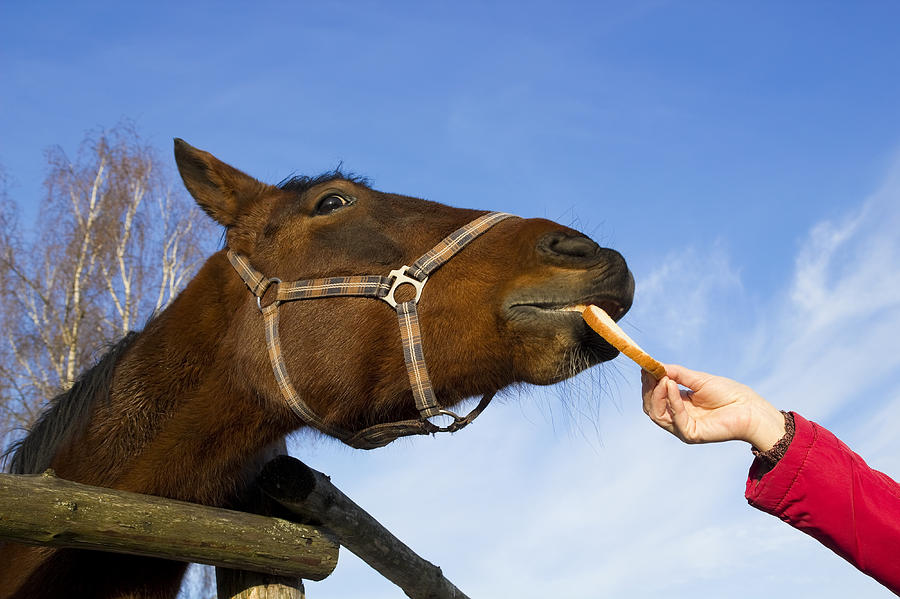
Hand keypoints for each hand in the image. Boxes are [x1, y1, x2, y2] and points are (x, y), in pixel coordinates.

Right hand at [641, 364, 785, 450]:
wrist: (751, 409)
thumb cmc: (729, 394)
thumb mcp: (698, 379)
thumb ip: (676, 374)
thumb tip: (655, 365)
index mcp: (679, 405)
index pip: (654, 396)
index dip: (648, 382)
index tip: (645, 366)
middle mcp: (678, 418)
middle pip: (650, 407)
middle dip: (649, 389)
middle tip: (651, 372)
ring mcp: (682, 428)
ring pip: (656, 414)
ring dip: (657, 394)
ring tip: (664, 379)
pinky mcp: (690, 434)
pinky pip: (674, 418)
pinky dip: (671, 400)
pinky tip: (672, 386)